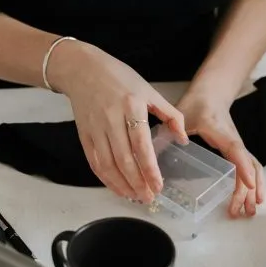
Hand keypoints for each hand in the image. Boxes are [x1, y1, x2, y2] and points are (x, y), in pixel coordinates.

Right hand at [51, 41, 187, 202]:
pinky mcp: (84, 135)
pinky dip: (106, 179)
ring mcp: (95, 128)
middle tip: (149, 197)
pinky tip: (118, 188)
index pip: (141, 144)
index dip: (150, 169)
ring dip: (122, 185)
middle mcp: (111, 118)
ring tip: (136, 197)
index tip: (159, 185)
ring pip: (108, 165)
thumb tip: (183, 139)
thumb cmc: (119, 78)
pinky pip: (94, 162)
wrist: (82, 69)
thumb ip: (170, 115)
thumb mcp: (150, 91)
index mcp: (132, 106)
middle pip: (124, 159)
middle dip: (137, 183)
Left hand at [176, 93, 263, 216]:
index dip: (243, 168)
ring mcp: (238, 147)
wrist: (211, 94)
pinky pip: (249, 168)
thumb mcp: (183, 115)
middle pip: (250, 166)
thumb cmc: (198, 104)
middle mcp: (235, 142)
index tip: (249, 185)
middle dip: (249, 190)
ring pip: (253, 169)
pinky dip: (251, 184)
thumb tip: (157, 150)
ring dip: (253, 190)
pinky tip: (248, 199)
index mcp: (223, 134)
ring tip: (249, 212)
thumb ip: (172, 130)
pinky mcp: (236, 151)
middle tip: (242, 211)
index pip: (237, 152)